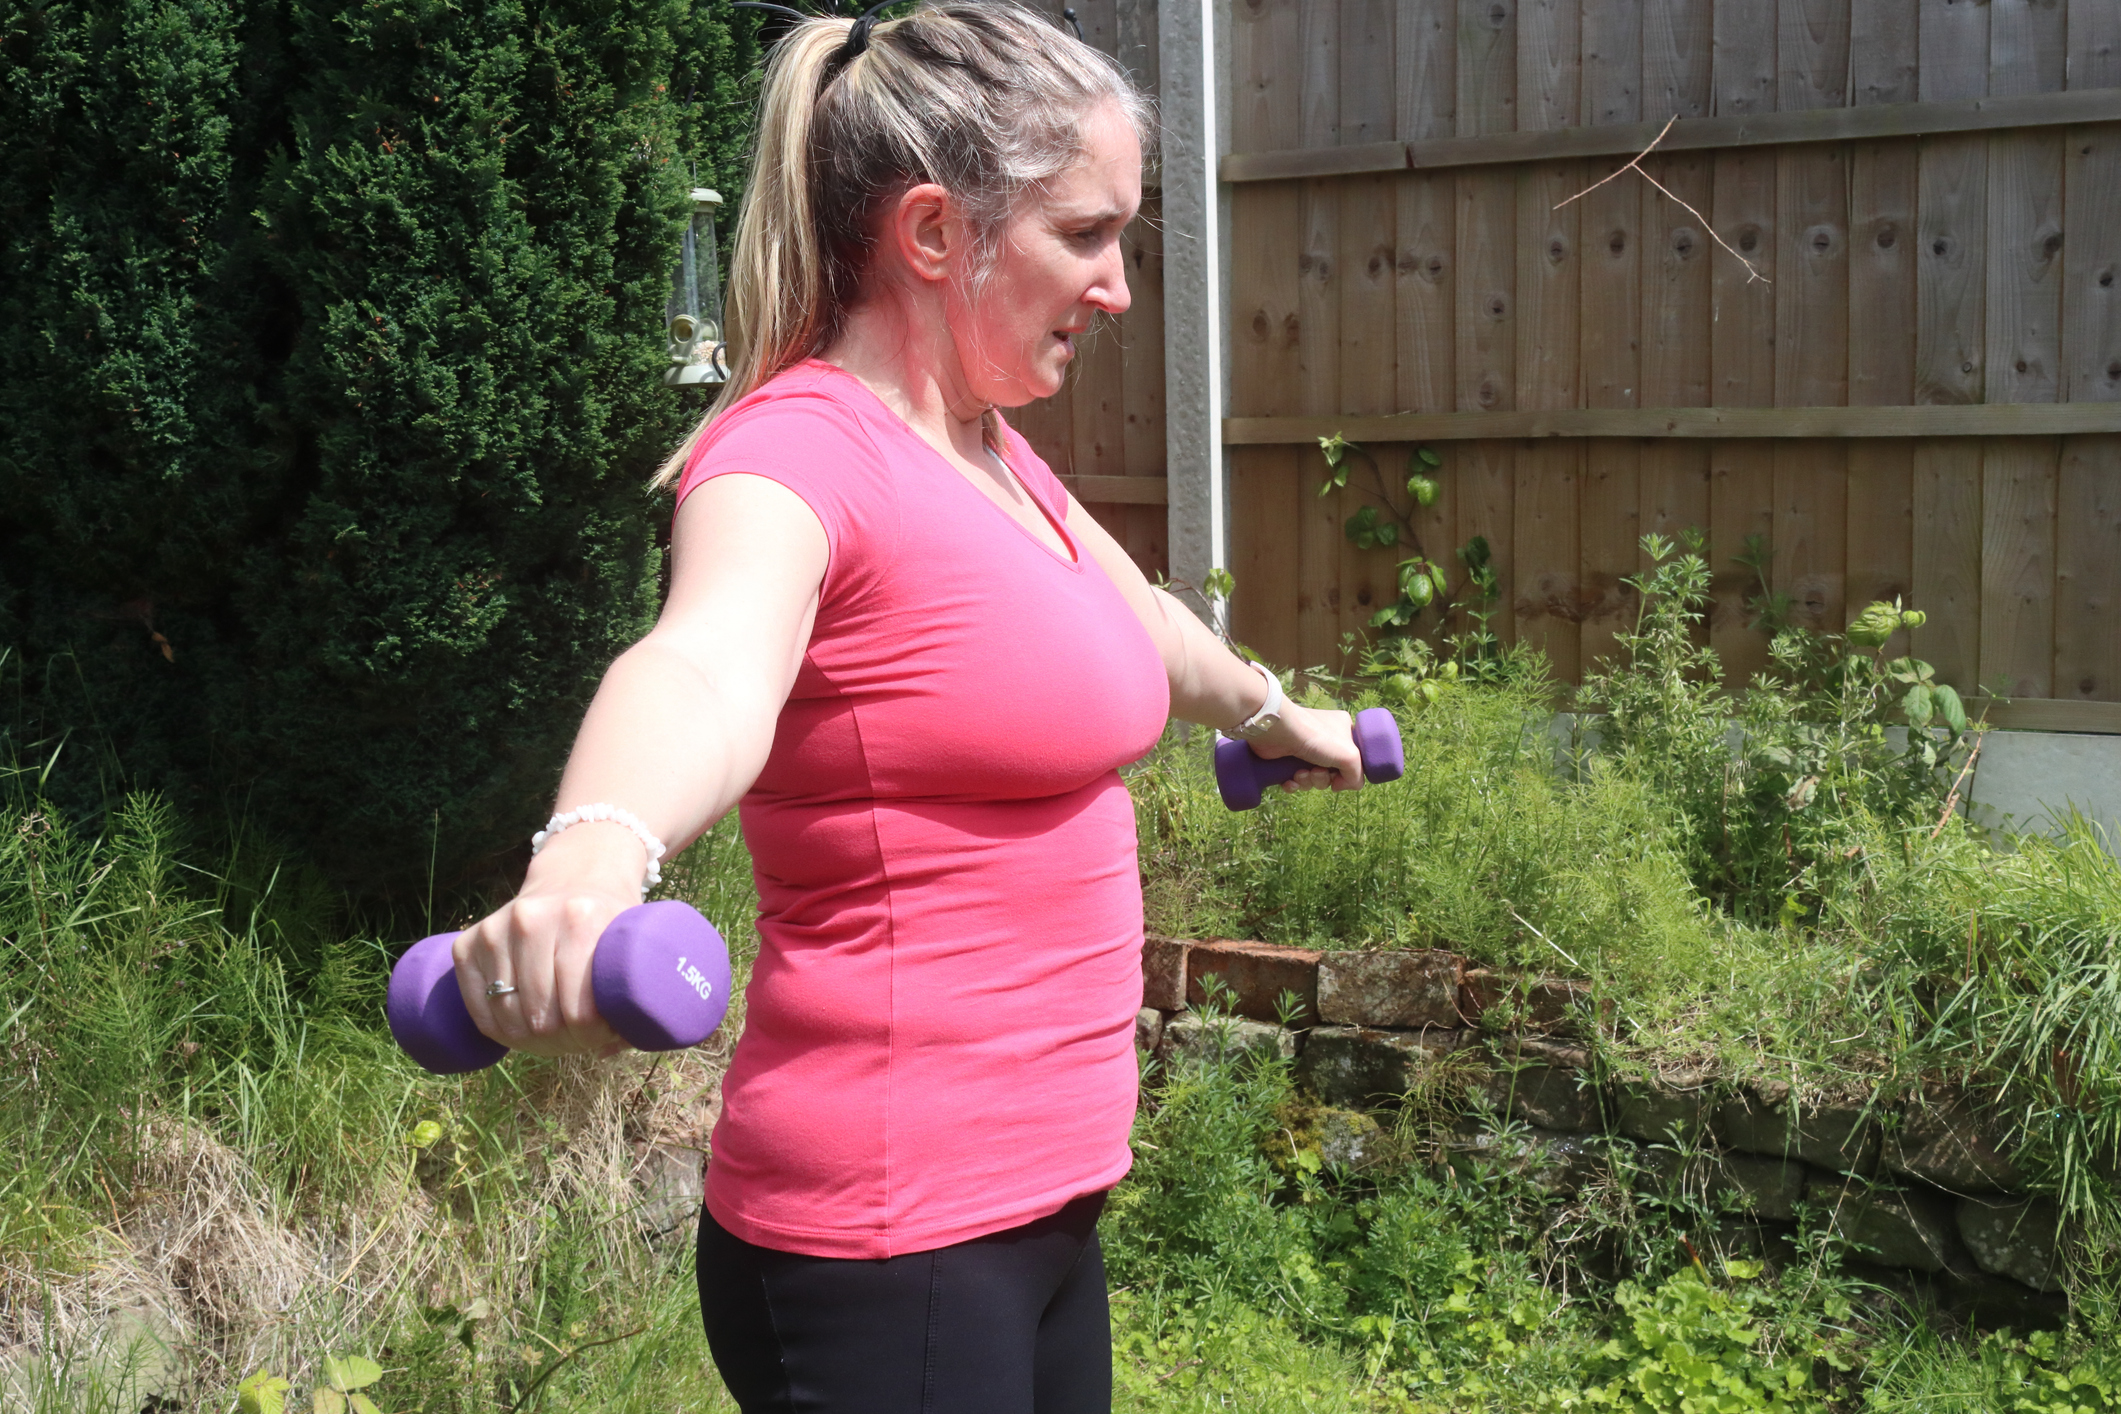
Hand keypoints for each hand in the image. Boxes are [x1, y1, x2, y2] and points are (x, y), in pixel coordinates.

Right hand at [450, 823, 644, 1057]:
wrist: (574, 877)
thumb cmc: (607, 922)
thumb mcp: (630, 945)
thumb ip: (633, 995)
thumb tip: (609, 1050)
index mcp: (580, 919)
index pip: (579, 1011)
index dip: (592, 1037)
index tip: (602, 1036)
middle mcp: (531, 920)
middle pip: (541, 1019)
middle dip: (563, 1042)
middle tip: (578, 1040)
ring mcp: (494, 930)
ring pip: (508, 1019)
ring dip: (532, 1042)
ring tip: (555, 1037)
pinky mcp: (467, 943)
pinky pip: (479, 1011)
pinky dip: (501, 1033)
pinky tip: (524, 1032)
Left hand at [1248, 700, 1363, 792]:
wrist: (1277, 731)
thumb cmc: (1316, 737)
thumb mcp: (1350, 756)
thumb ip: (1357, 775)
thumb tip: (1342, 786)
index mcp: (1343, 731)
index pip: (1353, 759)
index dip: (1347, 773)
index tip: (1340, 777)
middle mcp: (1325, 739)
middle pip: (1332, 773)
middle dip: (1323, 779)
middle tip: (1316, 771)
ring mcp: (1306, 749)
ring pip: (1314, 779)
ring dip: (1308, 782)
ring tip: (1300, 773)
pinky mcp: (1287, 759)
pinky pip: (1296, 781)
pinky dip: (1294, 784)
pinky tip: (1290, 780)